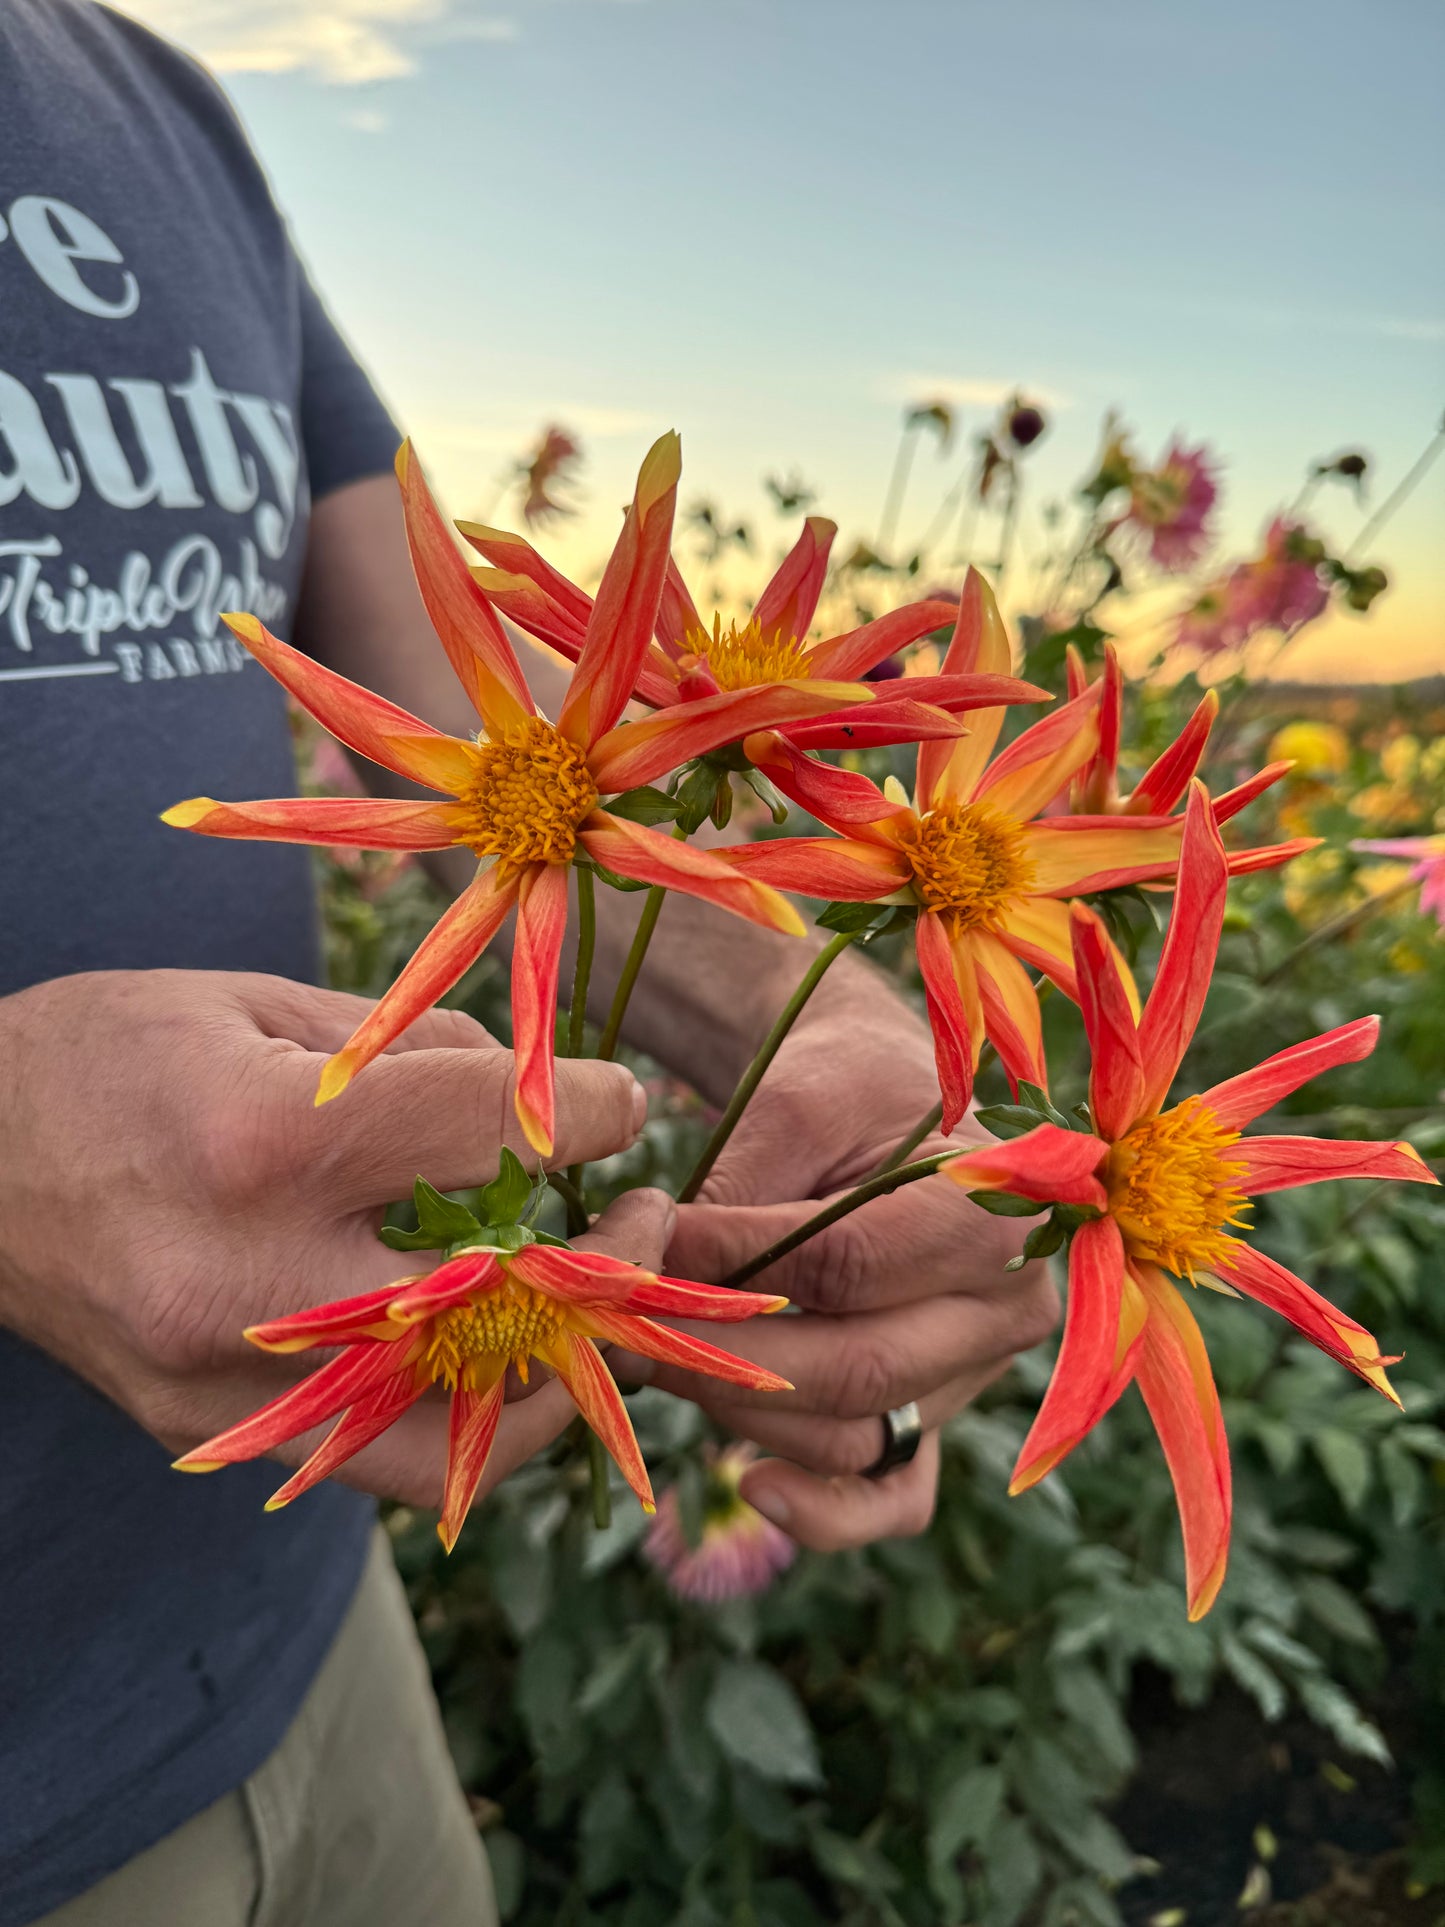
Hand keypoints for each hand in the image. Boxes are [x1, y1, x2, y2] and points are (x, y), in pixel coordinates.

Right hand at [0, 969, 648, 1505]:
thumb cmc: (109, 1054)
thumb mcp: (259, 1005)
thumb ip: (412, 1054)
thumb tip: (537, 1094)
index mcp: (266, 1137)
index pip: (490, 1135)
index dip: (589, 1114)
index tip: (620, 1107)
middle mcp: (248, 1276)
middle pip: (500, 1312)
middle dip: (605, 1270)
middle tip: (646, 1227)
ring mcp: (224, 1378)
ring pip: (453, 1437)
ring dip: (553, 1379)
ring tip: (590, 1316)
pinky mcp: (206, 1428)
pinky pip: (373, 1455)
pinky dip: (455, 1415)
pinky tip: (487, 1354)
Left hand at [634, 956, 1059, 1549]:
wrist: (883, 1099)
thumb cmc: (841, 1088)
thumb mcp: (787, 1112)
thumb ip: (729, 1200)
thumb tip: (638, 1280)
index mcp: (993, 1210)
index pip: (846, 1266)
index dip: (734, 1264)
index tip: (647, 1241)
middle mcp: (1005, 1308)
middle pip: (852, 1368)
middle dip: (718, 1356)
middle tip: (621, 1323)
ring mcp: (975, 1376)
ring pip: (848, 1434)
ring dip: (736, 1410)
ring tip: (652, 1355)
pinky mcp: (934, 1417)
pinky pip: (891, 1496)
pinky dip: (825, 1512)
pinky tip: (752, 1489)